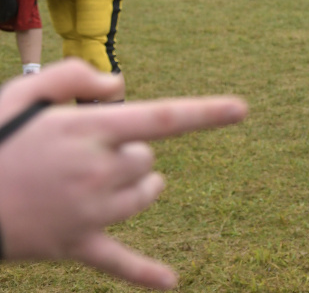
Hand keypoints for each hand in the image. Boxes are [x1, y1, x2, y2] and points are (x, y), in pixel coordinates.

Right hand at [0, 59, 247, 289]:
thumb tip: (122, 86)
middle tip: (83, 152)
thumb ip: (76, 77)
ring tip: (97, 181)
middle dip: (129, 151)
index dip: (206, 113)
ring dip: (135, 186)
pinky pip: (118, 262)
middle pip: (148, 159)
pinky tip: (172, 282)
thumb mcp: (24, 92)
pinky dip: (144, 273)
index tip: (243, 109)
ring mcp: (88, 212)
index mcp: (89, 130)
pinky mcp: (74, 246)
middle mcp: (96, 171)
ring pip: (145, 194)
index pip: (162, 118)